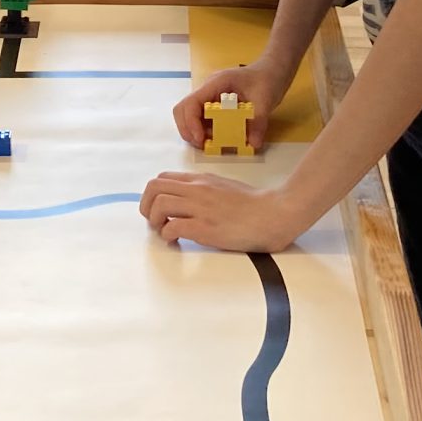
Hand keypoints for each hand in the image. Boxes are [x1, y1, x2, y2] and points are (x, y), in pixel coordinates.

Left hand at [140, 171, 308, 252]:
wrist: (275, 213)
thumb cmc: (254, 204)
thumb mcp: (224, 187)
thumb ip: (203, 190)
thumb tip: (186, 200)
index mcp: (201, 180)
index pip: (163, 178)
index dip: (153, 195)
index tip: (159, 209)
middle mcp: (197, 190)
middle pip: (153, 188)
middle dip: (146, 206)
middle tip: (155, 221)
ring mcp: (200, 208)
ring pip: (159, 205)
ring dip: (155, 221)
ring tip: (165, 232)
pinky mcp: (205, 228)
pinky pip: (172, 228)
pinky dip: (168, 236)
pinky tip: (177, 242)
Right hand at [170, 63, 291, 146]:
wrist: (272, 71)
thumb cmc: (267, 79)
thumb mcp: (265, 101)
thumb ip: (258, 122)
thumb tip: (253, 143)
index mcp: (216, 83)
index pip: (191, 103)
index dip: (191, 123)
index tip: (201, 140)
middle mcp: (208, 89)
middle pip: (183, 109)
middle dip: (188, 130)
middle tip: (202, 145)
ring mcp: (209, 96)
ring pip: (190, 115)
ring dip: (196, 131)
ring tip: (211, 143)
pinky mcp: (214, 104)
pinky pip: (202, 118)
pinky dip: (205, 130)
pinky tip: (218, 138)